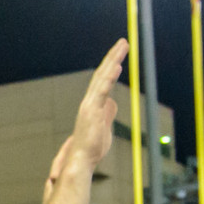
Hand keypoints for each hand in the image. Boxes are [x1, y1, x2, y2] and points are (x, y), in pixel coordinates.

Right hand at [66, 39, 128, 172]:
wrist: (80, 161)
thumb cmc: (91, 148)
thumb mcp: (104, 127)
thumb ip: (107, 113)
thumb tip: (112, 103)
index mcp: (92, 104)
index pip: (102, 80)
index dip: (110, 65)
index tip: (119, 54)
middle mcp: (89, 101)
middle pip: (102, 73)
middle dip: (113, 56)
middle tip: (123, 42)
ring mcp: (90, 105)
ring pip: (102, 77)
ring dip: (113, 60)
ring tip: (123, 46)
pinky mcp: (92, 111)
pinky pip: (103, 90)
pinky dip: (109, 77)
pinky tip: (117, 65)